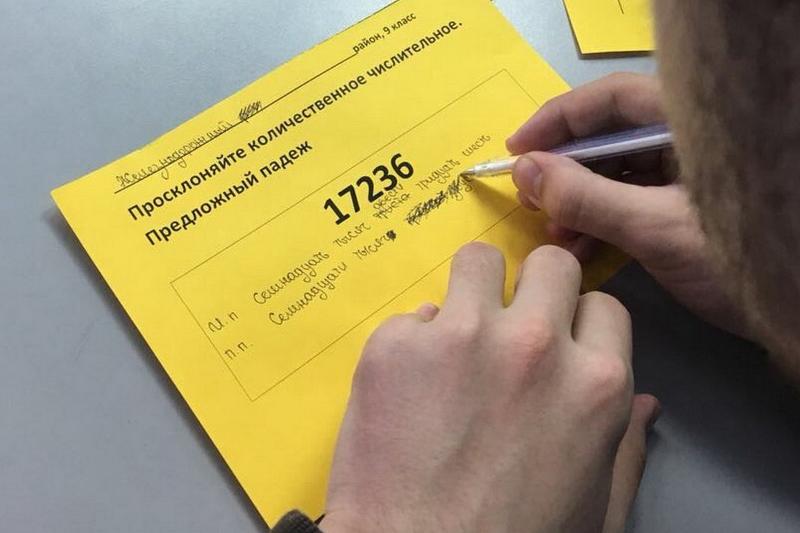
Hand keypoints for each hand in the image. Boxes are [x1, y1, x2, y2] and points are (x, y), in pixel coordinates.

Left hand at [321, 243, 658, 532]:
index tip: (554, 340)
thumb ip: (625, 448)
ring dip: (470, 291)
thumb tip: (649, 405)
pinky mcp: (395, 345)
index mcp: (596, 383)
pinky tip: (405, 391)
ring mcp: (461, 336)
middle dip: (533, 288)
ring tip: (455, 336)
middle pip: (549, 264)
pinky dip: (411, 347)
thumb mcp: (594, 508)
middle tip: (506, 326)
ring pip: (477, 260)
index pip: (602, 304)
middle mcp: (535, 345)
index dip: (576, 321)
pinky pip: (410, 319)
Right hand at [507, 72, 749, 338]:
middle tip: (531, 199)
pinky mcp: (683, 210)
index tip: (517, 149)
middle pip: (609, 137)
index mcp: (689, 124)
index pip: (612, 98)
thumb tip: (525, 172)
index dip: (558, 119)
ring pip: (616, 174)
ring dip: (578, 202)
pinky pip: (630, 203)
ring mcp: (684, 177)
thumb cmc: (736, 257)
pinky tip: (581, 250)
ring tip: (555, 234)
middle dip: (565, 170)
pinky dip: (601, 223)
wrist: (794, 311)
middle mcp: (685, 142)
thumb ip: (587, 198)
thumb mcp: (654, 227)